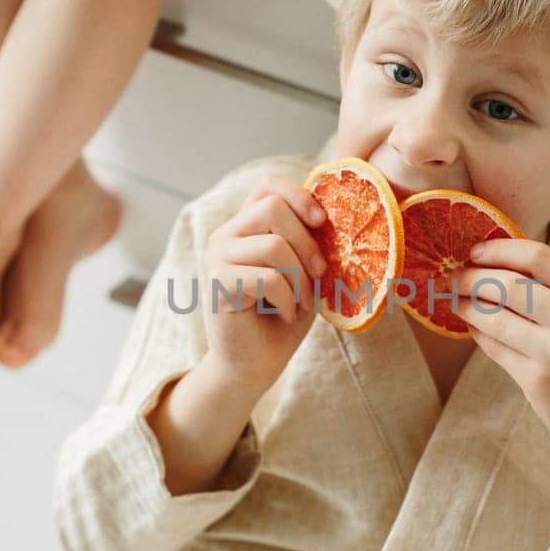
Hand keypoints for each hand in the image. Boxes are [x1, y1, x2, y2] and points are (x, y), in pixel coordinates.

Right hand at [200, 173, 326, 391]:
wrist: (253, 365)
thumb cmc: (282, 317)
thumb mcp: (304, 273)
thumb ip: (310, 244)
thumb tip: (333, 221)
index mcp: (247, 226)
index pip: (268, 185)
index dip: (299, 194)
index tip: (322, 221)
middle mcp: (226, 235)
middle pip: (273, 207)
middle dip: (308, 243)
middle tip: (320, 274)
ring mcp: (216, 257)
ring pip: (273, 245)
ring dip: (300, 277)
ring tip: (302, 301)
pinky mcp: (217, 284)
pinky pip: (268, 278)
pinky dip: (288, 299)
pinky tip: (286, 313)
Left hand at [455, 237, 549, 466]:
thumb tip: (501, 268)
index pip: (538, 257)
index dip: (500, 249)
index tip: (476, 250)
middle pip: (507, 285)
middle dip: (471, 278)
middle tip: (452, 277)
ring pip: (494, 319)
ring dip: (467, 306)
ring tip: (454, 301)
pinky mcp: (537, 383)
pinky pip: (496, 349)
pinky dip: (479, 335)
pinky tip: (473, 328)